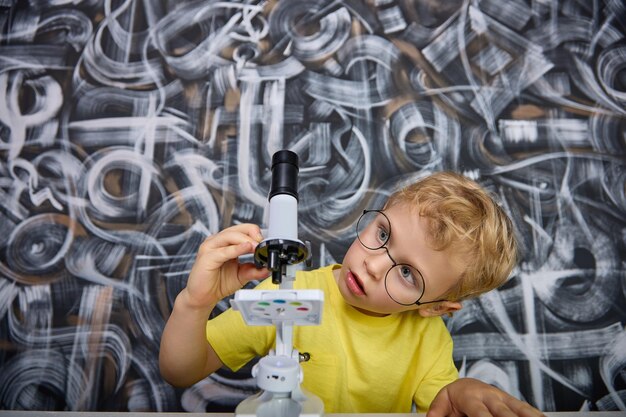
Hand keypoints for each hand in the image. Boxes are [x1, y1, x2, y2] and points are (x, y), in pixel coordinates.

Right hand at [183, 223, 269, 308]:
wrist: (202, 297)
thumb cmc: (218, 283)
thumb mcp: (242, 275)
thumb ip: (254, 271)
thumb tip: (267, 268)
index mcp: (225, 243)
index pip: (242, 230)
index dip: (254, 234)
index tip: (265, 243)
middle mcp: (217, 242)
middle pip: (236, 229)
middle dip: (252, 234)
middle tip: (262, 243)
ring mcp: (210, 248)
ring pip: (229, 236)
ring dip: (245, 239)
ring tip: (256, 246)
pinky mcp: (206, 257)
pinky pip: (223, 251)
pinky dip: (236, 249)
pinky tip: (246, 248)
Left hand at [427, 378, 545, 416]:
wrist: (466, 383)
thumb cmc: (454, 397)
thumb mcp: (442, 402)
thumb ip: (437, 412)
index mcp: (471, 397)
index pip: (480, 412)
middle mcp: (490, 397)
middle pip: (504, 412)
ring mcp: (504, 399)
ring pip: (520, 408)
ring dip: (529, 416)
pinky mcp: (514, 402)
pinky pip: (527, 408)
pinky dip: (536, 414)